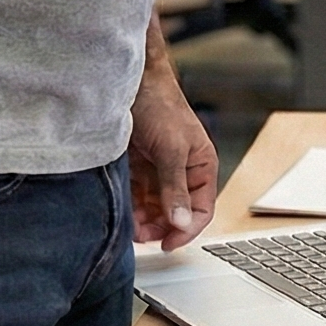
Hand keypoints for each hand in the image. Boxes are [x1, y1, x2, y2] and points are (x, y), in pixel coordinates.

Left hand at [127, 65, 217, 250]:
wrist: (129, 81)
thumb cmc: (160, 105)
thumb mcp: (170, 150)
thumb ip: (175, 188)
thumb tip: (182, 222)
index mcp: (201, 166)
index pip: (202, 210)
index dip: (186, 230)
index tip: (167, 244)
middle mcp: (182, 172)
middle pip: (176, 213)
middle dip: (160, 227)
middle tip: (142, 236)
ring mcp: (159, 171)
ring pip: (155, 208)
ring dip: (143, 220)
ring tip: (129, 226)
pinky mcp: (139, 168)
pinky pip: (137, 197)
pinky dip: (131, 208)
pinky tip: (123, 213)